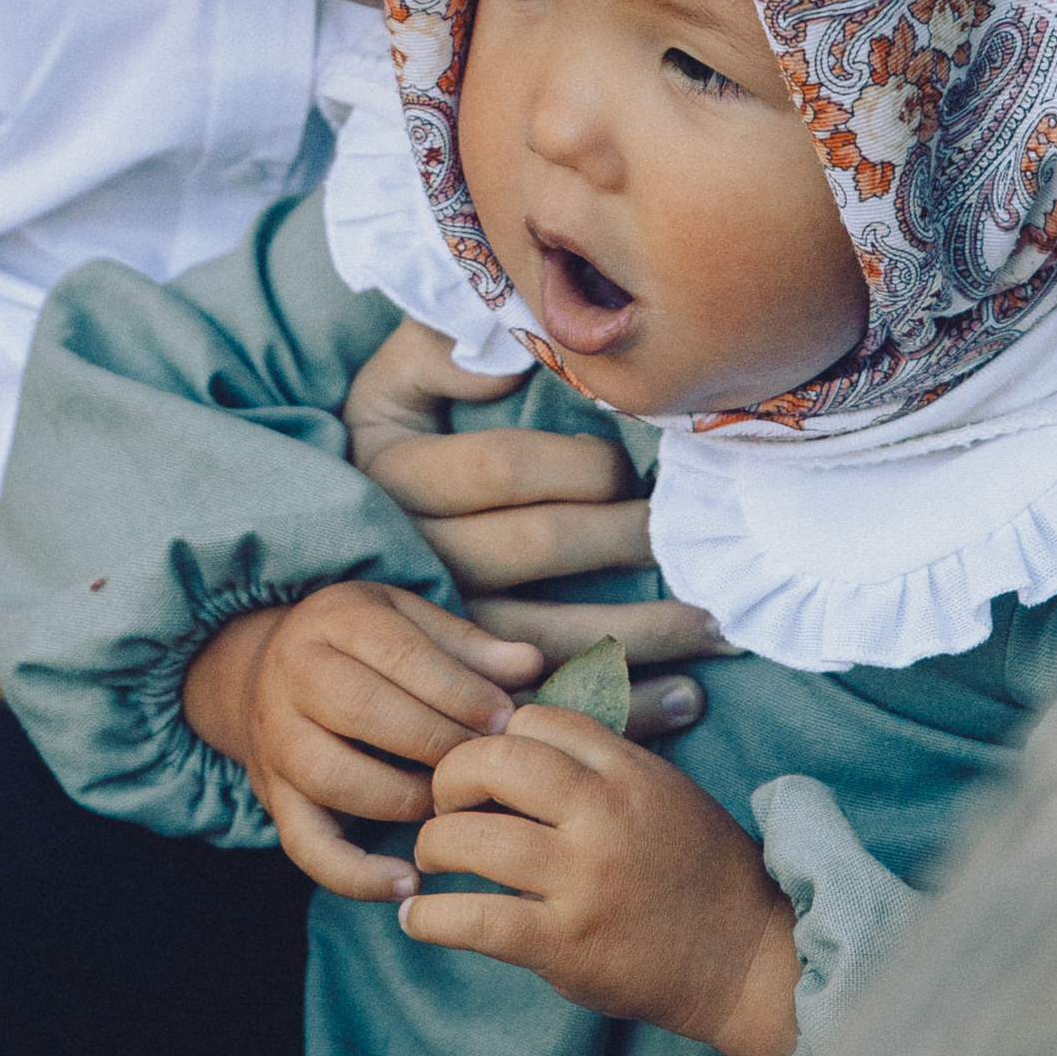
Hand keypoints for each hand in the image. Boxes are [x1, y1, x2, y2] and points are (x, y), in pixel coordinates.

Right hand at [182, 583, 543, 901]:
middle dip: (435, 743)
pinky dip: (355, 874)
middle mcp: (292, 676)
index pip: (398, 653)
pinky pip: (306, 846)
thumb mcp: (407, 621)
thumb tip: (530, 665)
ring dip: (403, 799)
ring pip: (333, 777)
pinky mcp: (273, 798)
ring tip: (450, 807)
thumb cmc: (359, 648)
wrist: (261, 673)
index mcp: (334, 621)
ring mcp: (275, 740)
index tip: (505, 720)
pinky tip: (408, 883)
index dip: (458, 690)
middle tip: (484, 767)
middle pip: (361, 710)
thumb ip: (466, 646)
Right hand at [344, 319, 727, 702]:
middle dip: (631, 538)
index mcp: (399, 473)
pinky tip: (688, 697)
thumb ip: (437, 349)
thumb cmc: (396, 450)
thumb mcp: (391, 384)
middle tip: (700, 533)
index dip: (579, 464)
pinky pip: (553, 699)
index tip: (628, 466)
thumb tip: (504, 356)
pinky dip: (624, 706)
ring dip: (649, 633)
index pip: (503, 466)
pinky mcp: (473, 685)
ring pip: (552, 635)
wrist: (333, 557)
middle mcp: (419, 552)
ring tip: (723, 623)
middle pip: (538, 547)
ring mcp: (446, 629)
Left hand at [403, 717, 800, 1055]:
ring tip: (430, 860)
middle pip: (494, 761)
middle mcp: (604, 816)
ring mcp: (584, 880)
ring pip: (471, 838)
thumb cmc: (698, 874)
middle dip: (449, 777)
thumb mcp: (661, 793)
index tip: (482, 766)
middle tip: (442, 805)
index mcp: (628, 773)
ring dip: (433, 846)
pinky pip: (476, 919)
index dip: (494, 737)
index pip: (536, 719)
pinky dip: (429, 917)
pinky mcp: (567, 944)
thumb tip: (513, 739)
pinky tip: (415, 918)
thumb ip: (598, 766)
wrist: (748, 961)